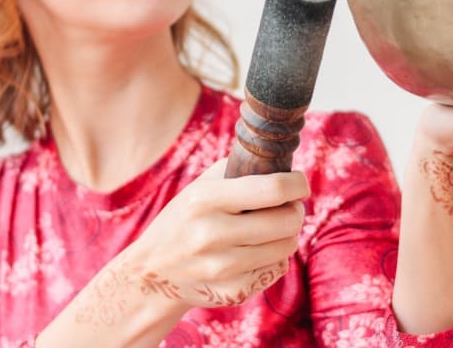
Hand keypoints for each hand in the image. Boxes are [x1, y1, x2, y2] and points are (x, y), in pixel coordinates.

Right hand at [74, 157, 309, 322]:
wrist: (152, 274)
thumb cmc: (184, 220)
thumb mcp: (198, 187)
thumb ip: (236, 169)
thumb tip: (280, 160)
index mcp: (203, 199)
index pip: (271, 188)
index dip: (297, 184)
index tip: (301, 184)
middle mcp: (210, 234)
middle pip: (286, 221)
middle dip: (296, 211)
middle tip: (290, 208)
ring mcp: (221, 267)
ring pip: (286, 247)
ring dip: (287, 235)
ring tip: (273, 230)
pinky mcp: (231, 292)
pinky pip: (276, 270)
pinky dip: (274, 259)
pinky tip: (257, 253)